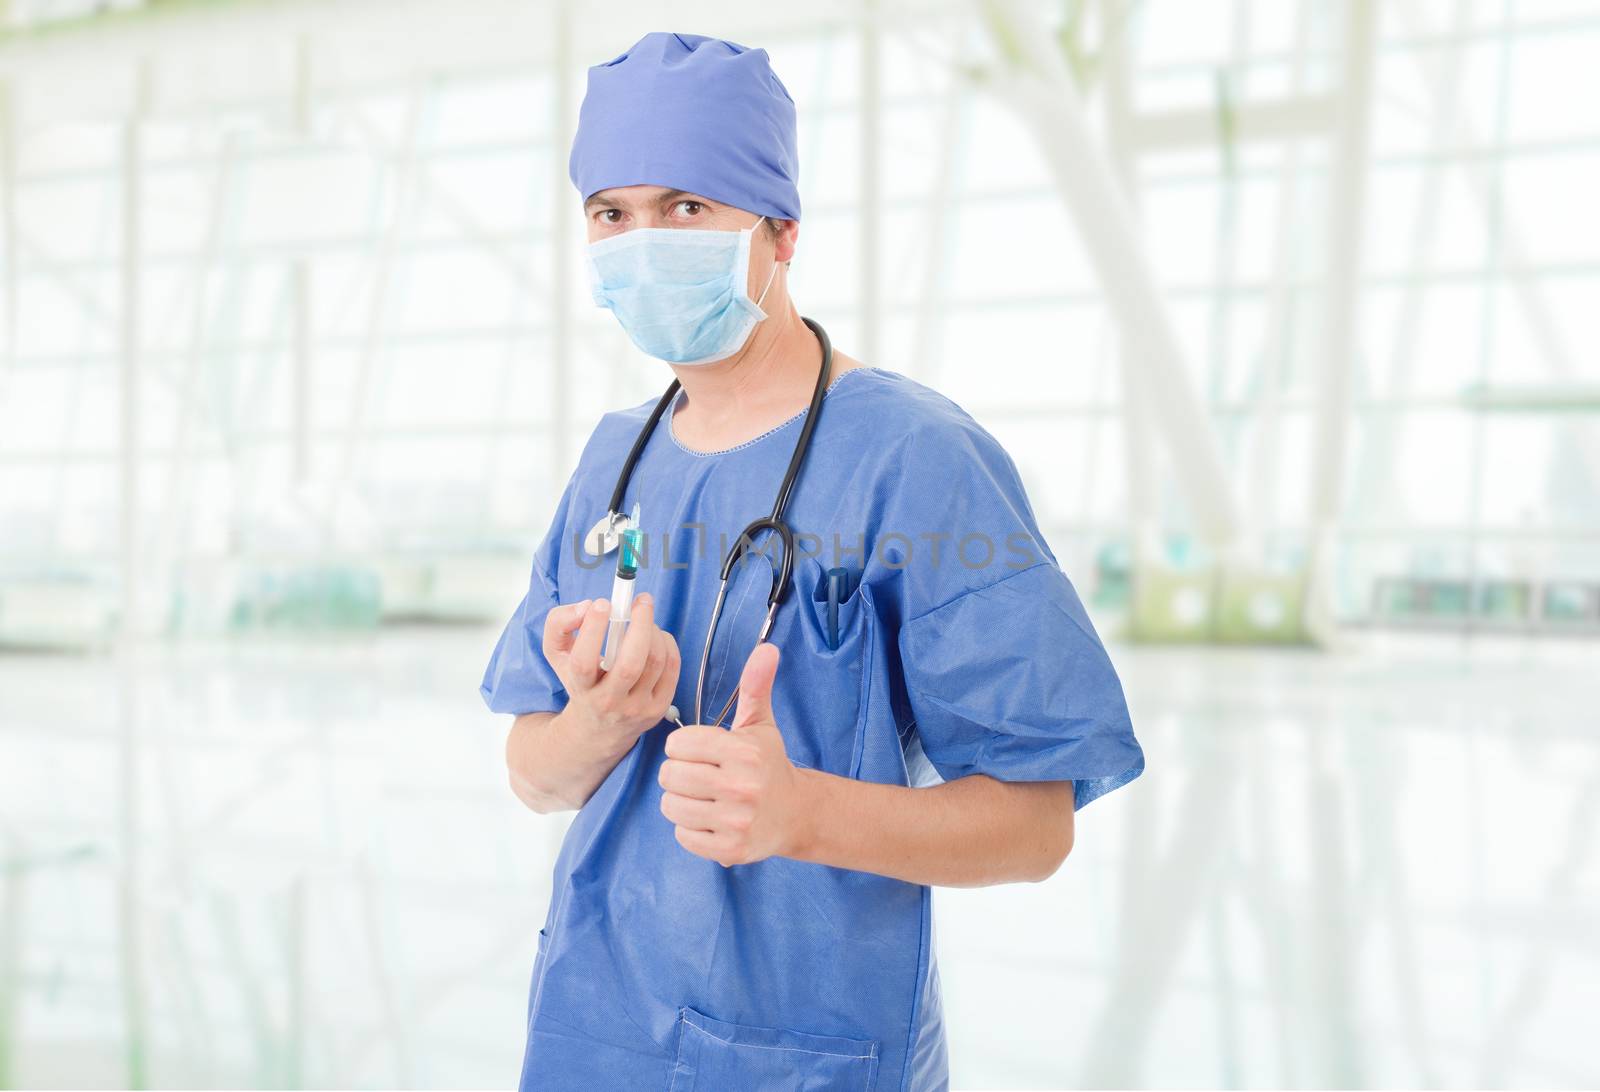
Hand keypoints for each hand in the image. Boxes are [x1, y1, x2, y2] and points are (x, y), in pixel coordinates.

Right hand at [542, 594, 680, 745]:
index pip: (584, 662)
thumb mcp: (557, 654)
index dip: (593, 630)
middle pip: (630, 665)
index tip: (602, 604)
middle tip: (640, 600)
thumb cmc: (580, 681)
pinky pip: (671, 668)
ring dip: (654, 630)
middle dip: (640, 625)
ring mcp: (637, 708)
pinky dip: (667, 643)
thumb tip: (588, 606)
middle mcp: (608, 702)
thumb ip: (559, 624)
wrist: (599, 728)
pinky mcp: (659, 708)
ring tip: (645, 617)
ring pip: (655, 662)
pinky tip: (657, 636)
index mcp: (580, 688)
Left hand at [658, 643, 805, 866]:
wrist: (796, 814)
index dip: (684, 747)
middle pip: (670, 776)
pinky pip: (682, 835)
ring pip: (671, 806)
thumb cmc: (769, 765)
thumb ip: (756, 686)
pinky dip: (690, 829)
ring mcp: (735, 821)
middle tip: (699, 776)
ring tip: (702, 798)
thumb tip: (767, 649)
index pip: (678, 744)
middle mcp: (740, 787)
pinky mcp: (729, 850)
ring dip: (681, 802)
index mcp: (743, 752)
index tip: (701, 752)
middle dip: (678, 774)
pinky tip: (710, 819)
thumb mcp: (760, 724)